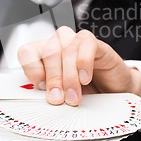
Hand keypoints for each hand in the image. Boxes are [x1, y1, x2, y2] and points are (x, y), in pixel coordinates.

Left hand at [17, 26, 140, 105]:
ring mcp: (76, 41)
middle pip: (47, 51)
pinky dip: (83, 63)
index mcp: (43, 55)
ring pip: (65, 49)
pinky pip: (85, 44)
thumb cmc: (86, 92)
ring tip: (74, 96)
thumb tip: (43, 97)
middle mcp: (58, 44)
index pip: (26, 52)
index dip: (31, 68)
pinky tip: (85, 78)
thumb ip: (51, 92)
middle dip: (53, 78)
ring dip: (69, 76)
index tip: (40, 87)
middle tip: (59, 99)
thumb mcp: (63, 95)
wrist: (113, 92)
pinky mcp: (94, 43)